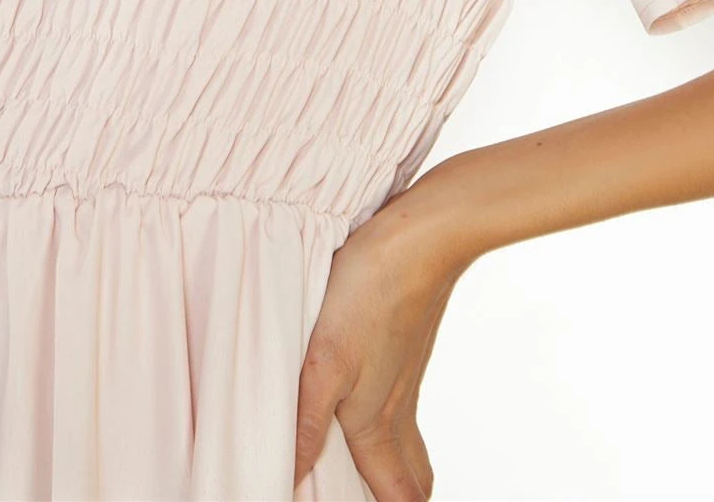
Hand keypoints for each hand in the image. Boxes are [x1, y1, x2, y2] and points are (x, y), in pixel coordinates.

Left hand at [293, 182, 469, 499]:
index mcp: (378, 422)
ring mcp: (406, 375)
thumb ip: (307, 421)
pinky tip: (364, 396)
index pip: (398, 496)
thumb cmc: (374, 292)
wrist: (421, 237)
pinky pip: (402, 401)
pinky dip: (387, 419)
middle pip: (412, 478)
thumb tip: (291, 476)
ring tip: (366, 468)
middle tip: (370, 497)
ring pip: (407, 439)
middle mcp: (398, 407)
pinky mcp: (406, 345)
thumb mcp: (325, 360)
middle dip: (396, 498)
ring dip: (393, 463)